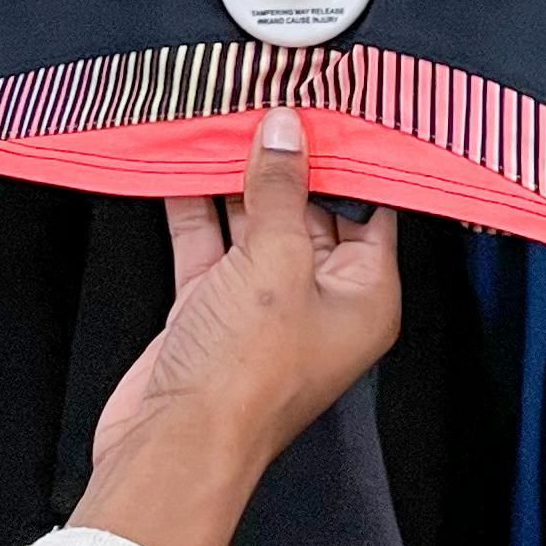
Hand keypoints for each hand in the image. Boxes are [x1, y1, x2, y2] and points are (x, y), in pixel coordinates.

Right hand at [75, 111, 402, 545]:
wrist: (173, 446)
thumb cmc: (245, 378)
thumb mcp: (275, 262)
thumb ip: (279, 189)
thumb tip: (287, 131)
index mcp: (366, 296)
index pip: (373, 207)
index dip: (352, 157)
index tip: (333, 104)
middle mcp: (320, 299)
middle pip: (310, 210)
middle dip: (287, 159)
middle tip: (269, 99)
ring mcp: (263, 305)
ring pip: (255, 223)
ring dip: (236, 178)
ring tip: (223, 117)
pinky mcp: (212, 310)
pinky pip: (209, 244)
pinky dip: (195, 206)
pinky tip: (182, 163)